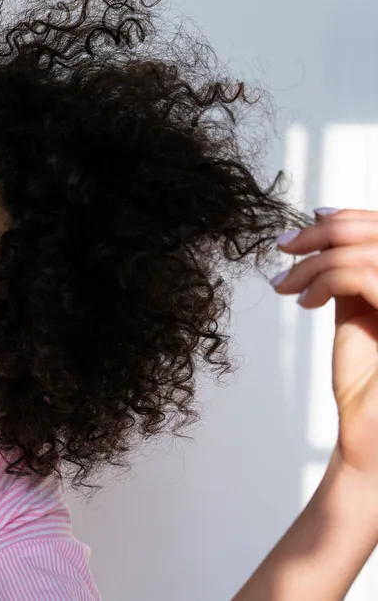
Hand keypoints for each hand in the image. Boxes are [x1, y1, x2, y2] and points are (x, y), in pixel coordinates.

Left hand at [272, 207, 377, 480]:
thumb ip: (355, 280)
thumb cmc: (369, 385)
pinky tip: (303, 301)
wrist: (372, 436)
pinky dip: (320, 280)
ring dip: (312, 261)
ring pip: (363, 253)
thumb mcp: (359, 318)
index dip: (351, 218)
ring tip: (286, 284)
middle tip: (285, 246)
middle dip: (324, 232)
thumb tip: (328, 244)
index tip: (309, 221)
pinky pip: (359, 276)